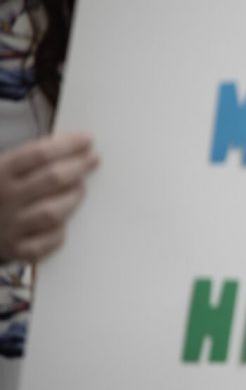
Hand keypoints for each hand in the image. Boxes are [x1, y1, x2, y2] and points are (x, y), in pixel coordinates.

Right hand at [0, 133, 98, 263]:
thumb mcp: (2, 170)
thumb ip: (30, 160)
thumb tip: (74, 146)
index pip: (38, 154)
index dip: (67, 145)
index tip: (87, 140)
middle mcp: (4, 198)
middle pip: (51, 179)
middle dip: (78, 167)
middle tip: (93, 160)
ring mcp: (11, 226)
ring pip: (53, 211)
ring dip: (73, 198)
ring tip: (81, 188)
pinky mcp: (19, 249)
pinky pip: (50, 241)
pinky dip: (61, 232)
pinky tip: (64, 222)